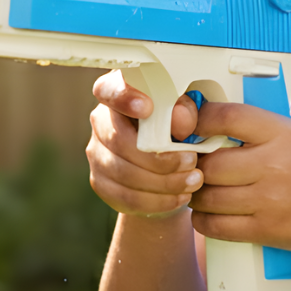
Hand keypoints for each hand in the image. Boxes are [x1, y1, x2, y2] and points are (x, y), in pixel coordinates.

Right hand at [87, 71, 204, 217]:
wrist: (171, 165)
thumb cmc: (180, 127)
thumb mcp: (191, 113)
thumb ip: (187, 111)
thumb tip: (181, 118)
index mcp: (120, 93)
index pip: (108, 89)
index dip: (123, 98)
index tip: (147, 108)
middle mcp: (101, 121)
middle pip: (119, 141)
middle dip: (159, 157)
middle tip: (192, 162)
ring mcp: (97, 153)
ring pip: (124, 173)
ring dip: (164, 182)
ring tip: (193, 181)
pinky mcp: (101, 183)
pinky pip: (126, 197)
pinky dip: (158, 201)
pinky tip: (180, 197)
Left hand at [189, 100, 290, 255]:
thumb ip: (262, 119)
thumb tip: (213, 108)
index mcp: (283, 133)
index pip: (227, 117)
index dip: (199, 120)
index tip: (190, 125)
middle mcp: (276, 165)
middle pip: (211, 164)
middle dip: (195, 166)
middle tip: (192, 166)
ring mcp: (270, 200)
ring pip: (208, 197)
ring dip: (195, 195)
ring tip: (198, 189)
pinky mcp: (266, 230)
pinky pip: (216, 226)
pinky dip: (202, 220)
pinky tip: (205, 214)